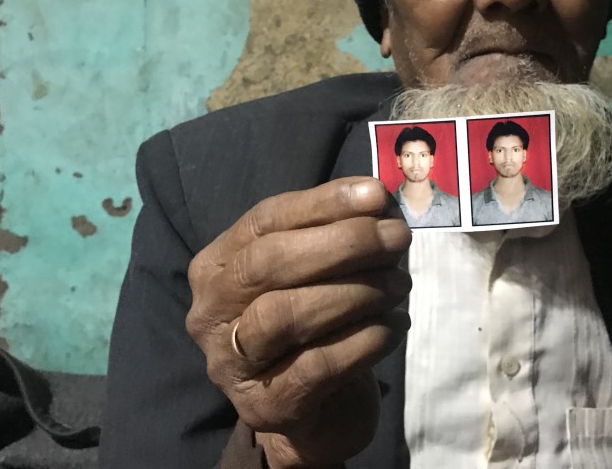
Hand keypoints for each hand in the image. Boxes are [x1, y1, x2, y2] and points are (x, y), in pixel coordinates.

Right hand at [186, 177, 411, 467]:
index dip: (322, 204)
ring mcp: (232, 365)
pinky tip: (395, 325)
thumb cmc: (316, 327)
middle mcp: (210, 313)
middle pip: (268, 263)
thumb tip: (378, 199)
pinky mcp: (266, 407)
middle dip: (342, 244)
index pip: (265, 220)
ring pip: (286, 314)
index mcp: (216, 267)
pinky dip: (364, 340)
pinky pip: (318, 365)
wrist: (315, 415)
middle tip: (397, 238)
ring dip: (355, 291)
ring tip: (401, 284)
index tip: (376, 195)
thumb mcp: (316, 274)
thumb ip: (335, 234)